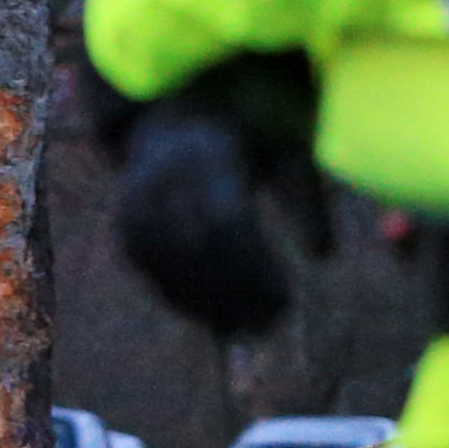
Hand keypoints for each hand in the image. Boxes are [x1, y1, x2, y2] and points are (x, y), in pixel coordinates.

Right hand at [115, 112, 293, 337]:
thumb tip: (324, 256)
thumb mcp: (285, 151)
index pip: (227, 223)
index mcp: (206, 152)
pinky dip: (186, 300)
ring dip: (211, 306)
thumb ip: (305, 199)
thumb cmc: (247, 133)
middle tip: (273, 324)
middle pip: (200, 251)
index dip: (256, 270)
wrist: (172, 116)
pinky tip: (219, 319)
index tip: (287, 301)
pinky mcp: (124, 226)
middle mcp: (162, 177)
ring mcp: (135, 203)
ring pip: (174, 268)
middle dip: (237, 294)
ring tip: (251, 330)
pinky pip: (155, 272)